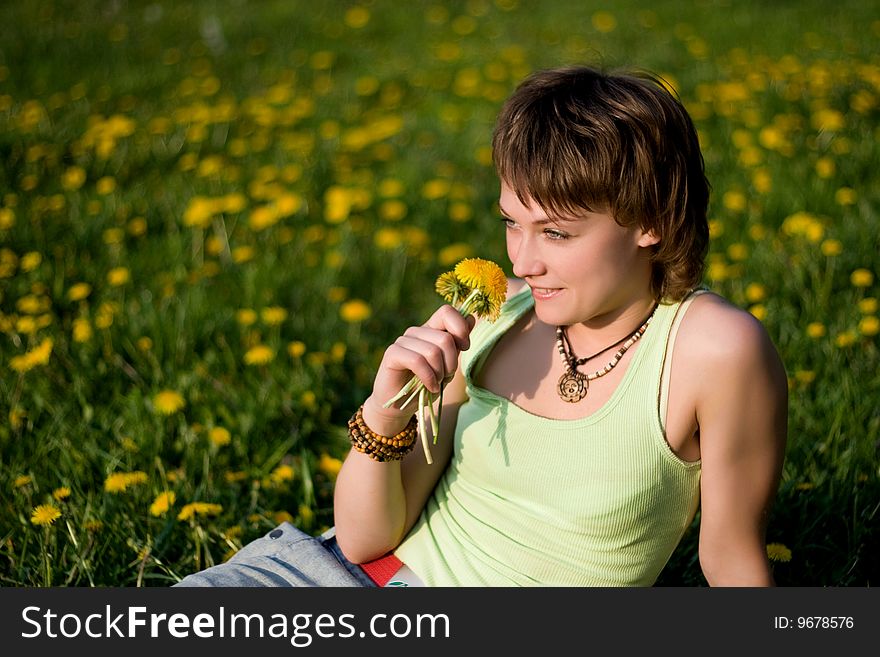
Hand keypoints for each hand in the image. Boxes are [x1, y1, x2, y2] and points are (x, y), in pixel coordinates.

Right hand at [362, 305, 475, 436]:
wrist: (401, 404)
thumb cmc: (427, 383)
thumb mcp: (448, 363)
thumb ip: (458, 342)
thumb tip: (471, 317)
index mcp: (431, 329)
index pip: (447, 312)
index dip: (460, 328)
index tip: (465, 347)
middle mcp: (416, 331)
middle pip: (445, 339)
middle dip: (452, 363)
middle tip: (445, 376)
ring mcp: (403, 341)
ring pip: (433, 351)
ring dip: (440, 373)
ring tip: (436, 383)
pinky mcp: (392, 353)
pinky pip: (417, 361)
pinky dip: (429, 378)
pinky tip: (430, 387)